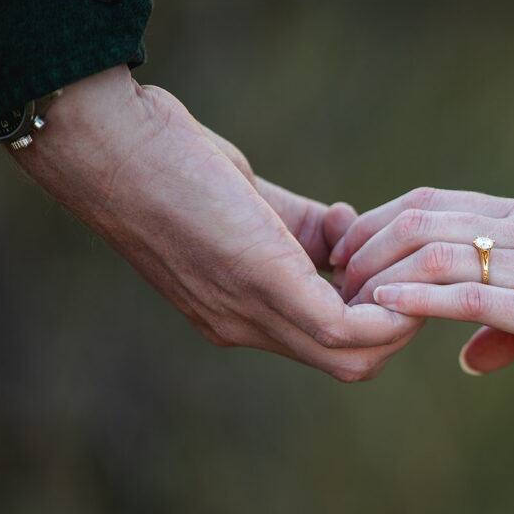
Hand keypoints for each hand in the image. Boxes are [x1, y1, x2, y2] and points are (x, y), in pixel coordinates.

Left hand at [14, 65, 422, 381]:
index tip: (377, 259)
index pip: (323, 344)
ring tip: (402, 258)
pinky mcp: (267, 283)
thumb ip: (295, 229)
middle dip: (394, 324)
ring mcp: (254, 313)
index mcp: (237, 311)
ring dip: (397, 314)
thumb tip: (343, 235)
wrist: (110, 148)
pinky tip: (385, 249)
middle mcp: (245, 326)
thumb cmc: (165, 162)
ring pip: (355, 357)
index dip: (369, 314)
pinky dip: (384, 303)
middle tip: (403, 269)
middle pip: (348, 365)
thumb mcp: (244, 205)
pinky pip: (348, 325)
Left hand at [330, 187, 513, 371]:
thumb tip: (466, 358)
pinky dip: (418, 298)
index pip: (434, 202)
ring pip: (434, 249)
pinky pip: (471, 294)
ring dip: (380, 272)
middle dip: (365, 245)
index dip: (380, 222)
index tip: (352, 252)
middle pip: (419, 218)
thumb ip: (512, 322)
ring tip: (348, 299)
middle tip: (336, 278)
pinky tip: (384, 308)